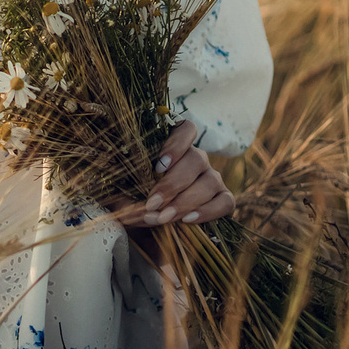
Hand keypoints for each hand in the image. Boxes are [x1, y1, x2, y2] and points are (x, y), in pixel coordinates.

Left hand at [120, 122, 234, 226]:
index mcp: (174, 145)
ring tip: (165, 217)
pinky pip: (225, 202)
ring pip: (210, 181)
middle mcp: (196, 158)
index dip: (176, 144)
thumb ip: (128, 194)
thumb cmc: (131, 197)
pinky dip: (209, 211)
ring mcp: (211, 177)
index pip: (186, 129)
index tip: (158, 166)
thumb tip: (139, 207)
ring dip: (187, 201)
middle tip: (153, 203)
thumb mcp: (124, 191)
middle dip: (173, 184)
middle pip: (197, 159)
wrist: (143, 219)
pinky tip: (188, 220)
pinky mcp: (222, 198)